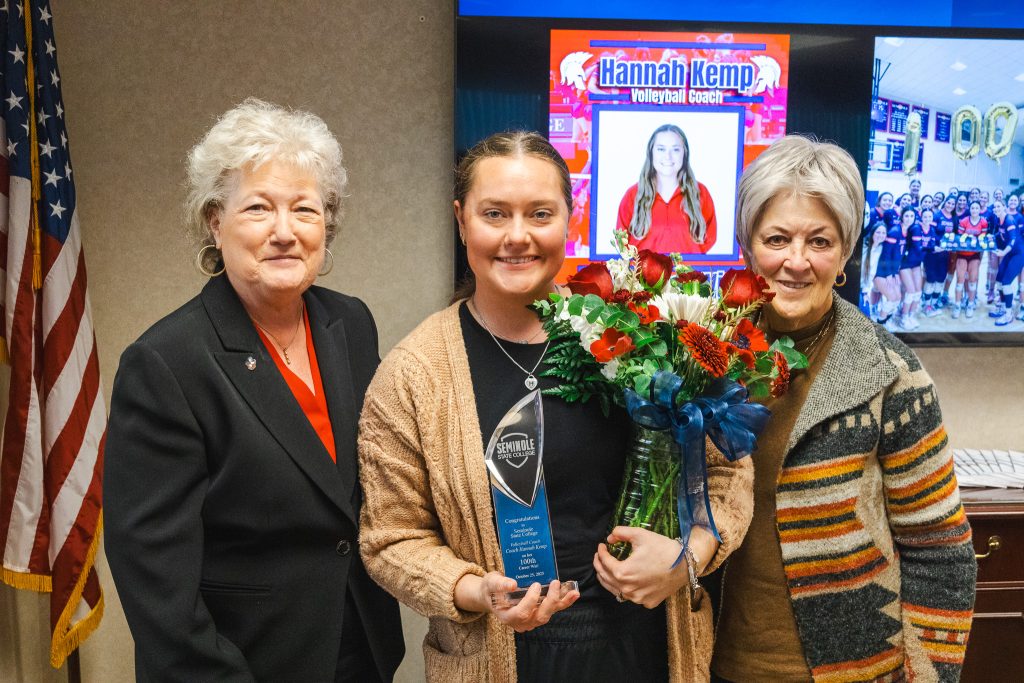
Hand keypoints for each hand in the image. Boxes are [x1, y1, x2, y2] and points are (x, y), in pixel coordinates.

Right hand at [454, 572, 578, 632]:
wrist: (493, 594)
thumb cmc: (491, 588)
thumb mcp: (491, 583)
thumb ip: (500, 584)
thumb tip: (513, 584)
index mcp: (507, 617)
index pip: (521, 613)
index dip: (531, 601)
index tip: (536, 585)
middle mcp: (521, 623)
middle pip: (539, 617)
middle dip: (550, 601)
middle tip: (554, 583)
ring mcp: (531, 620)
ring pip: (548, 614)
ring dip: (561, 603)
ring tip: (573, 592)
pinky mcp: (539, 613)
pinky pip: (553, 610)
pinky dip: (564, 602)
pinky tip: (574, 594)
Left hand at [593, 527, 687, 607]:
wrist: (685, 565)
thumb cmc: (663, 549)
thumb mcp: (640, 534)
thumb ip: (621, 533)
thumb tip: (610, 538)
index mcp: (623, 572)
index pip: (604, 562)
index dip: (600, 552)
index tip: (601, 546)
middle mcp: (628, 589)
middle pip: (606, 578)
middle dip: (599, 566)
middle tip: (599, 557)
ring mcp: (637, 598)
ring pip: (615, 590)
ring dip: (608, 579)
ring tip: (606, 570)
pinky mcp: (647, 603)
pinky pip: (630, 596)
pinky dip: (624, 589)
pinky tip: (625, 580)